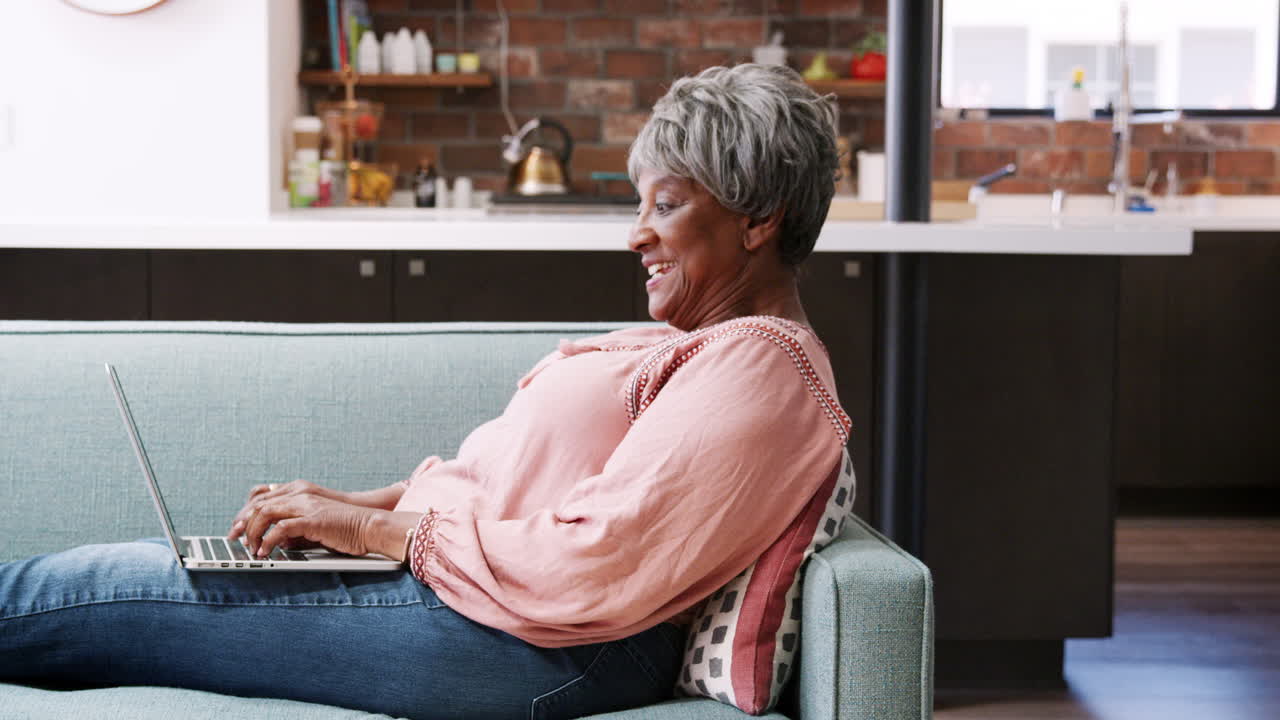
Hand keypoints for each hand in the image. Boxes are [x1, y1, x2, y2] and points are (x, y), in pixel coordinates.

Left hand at [227, 479, 347, 542]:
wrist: (369, 525)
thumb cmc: (345, 527)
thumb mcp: (314, 523)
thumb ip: (295, 528)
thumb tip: (277, 541)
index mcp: (300, 491)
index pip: (262, 497)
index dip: (245, 513)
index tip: (237, 529)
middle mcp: (300, 494)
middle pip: (259, 504)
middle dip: (242, 523)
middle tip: (234, 539)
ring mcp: (306, 504)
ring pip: (265, 513)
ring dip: (253, 532)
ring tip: (251, 548)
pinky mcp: (312, 519)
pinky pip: (281, 528)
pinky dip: (268, 541)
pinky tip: (265, 551)